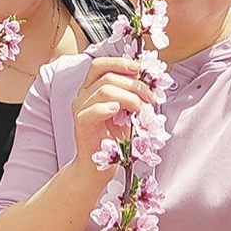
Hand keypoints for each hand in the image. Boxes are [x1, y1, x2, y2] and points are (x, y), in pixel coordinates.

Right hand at [72, 57, 152, 179]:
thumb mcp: (126, 113)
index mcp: (91, 89)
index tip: (140, 68)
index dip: (120, 62)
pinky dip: (106, 108)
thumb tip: (149, 80)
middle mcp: (83, 96)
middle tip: (151, 97)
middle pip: (107, 77)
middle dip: (134, 84)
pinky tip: (118, 112)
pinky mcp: (80, 125)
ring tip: (142, 109)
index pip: (100, 65)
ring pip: (104, 90)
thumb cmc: (114, 140)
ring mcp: (80, 110)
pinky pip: (91, 111)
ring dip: (129, 97)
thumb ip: (131, 95)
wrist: (97, 168)